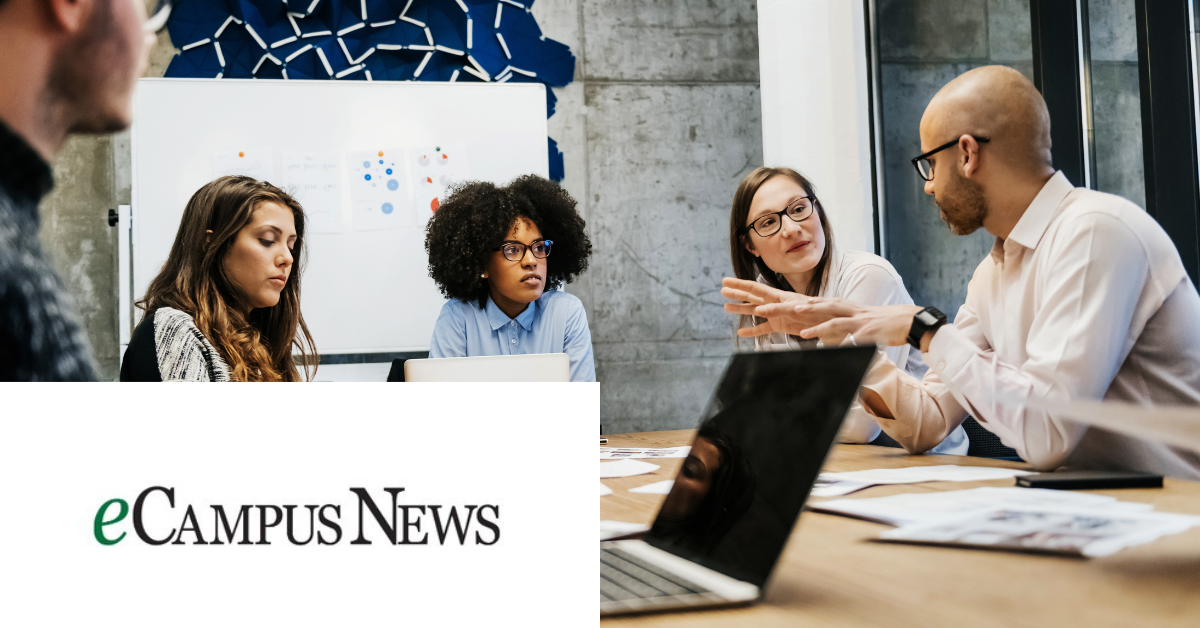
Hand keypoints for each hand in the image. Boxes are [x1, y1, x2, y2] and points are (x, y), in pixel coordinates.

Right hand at [721, 277, 813, 337]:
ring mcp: (775, 315)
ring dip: (740, 309)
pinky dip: (752, 331)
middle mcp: (774, 303)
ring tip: (726, 308)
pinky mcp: (779, 326)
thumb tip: (759, 310)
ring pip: (753, 311)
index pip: (754, 288)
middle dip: (737, 293)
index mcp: (777, 296)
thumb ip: (777, 310)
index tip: (725, 281)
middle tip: (722, 290)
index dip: (739, 284)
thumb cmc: (815, 312)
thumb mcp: (796, 309)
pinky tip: (741, 332)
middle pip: (751, 296)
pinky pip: (762, 329)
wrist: (827, 322)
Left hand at [795, 301, 923, 346]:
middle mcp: (853, 311)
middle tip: (789, 308)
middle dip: (805, 308)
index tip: (790, 302)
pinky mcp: (871, 333)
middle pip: (824, 306)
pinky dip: (843, 346)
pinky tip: (833, 352)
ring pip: (836, 322)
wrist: (910, 320)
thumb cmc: (885, 321)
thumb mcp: (863, 319)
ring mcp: (861, 322)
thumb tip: (833, 335)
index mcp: (850, 307)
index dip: (807, 302)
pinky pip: (854, 340)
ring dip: (819, 327)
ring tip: (803, 333)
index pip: (825, 302)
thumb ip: (847, 324)